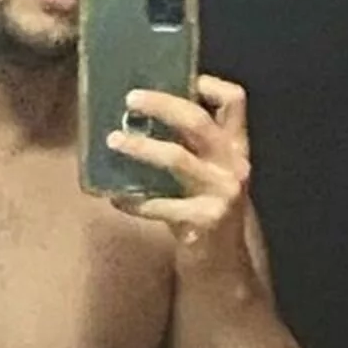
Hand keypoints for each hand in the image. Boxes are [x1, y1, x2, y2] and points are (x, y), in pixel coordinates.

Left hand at [107, 75, 263, 279]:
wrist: (222, 269)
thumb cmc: (204, 213)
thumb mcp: (205, 174)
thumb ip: (189, 146)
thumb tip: (140, 114)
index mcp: (235, 148)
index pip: (235, 102)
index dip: (209, 84)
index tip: (178, 78)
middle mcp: (234, 165)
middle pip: (199, 120)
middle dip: (162, 104)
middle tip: (130, 100)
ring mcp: (222, 194)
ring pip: (177, 158)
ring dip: (141, 147)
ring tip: (113, 141)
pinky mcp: (205, 221)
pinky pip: (161, 205)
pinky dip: (134, 201)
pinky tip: (115, 198)